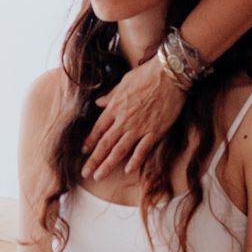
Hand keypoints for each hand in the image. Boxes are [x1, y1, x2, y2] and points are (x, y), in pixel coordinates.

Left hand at [83, 58, 185, 180]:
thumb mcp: (123, 82)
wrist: (168, 75)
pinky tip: (128, 170)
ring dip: (108, 164)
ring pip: (119, 150)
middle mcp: (124, 120)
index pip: (98, 129)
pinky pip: (142, 150)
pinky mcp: (154, 131)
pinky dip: (135, 161)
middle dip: (93, 160)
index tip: (83, 151)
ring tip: (98, 176)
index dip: (90, 141)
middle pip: (105, 144)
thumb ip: (110, 96)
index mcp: (115, 107)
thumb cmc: (146, 74)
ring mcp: (139, 127)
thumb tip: (99, 102)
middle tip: (85, 173)